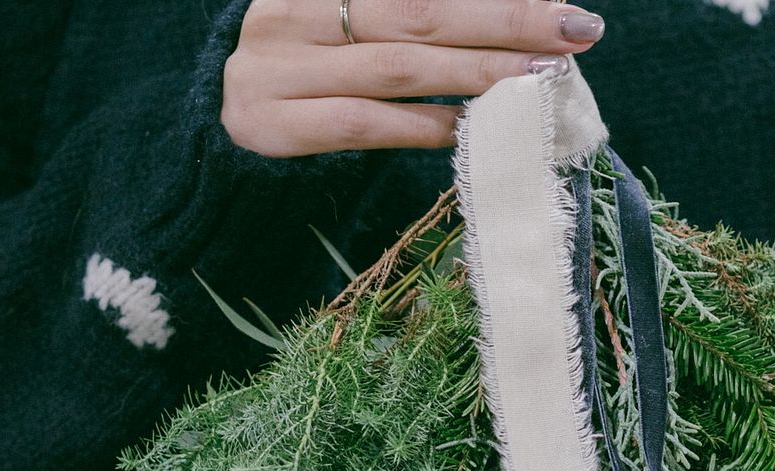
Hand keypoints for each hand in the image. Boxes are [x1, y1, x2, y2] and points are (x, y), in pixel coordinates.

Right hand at [222, 0, 606, 157]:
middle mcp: (289, 13)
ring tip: (542, 77)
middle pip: (419, 11)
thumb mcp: (337, 39)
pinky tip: (470, 125)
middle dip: (506, 19)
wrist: (199, 152)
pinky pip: (361, 122)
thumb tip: (499, 30)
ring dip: (479, 71)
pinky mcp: (270, 126)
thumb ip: (399, 27)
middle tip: (576, 29)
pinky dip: (421, 123)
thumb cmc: (293, 92)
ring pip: (399, 65)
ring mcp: (273, 69)